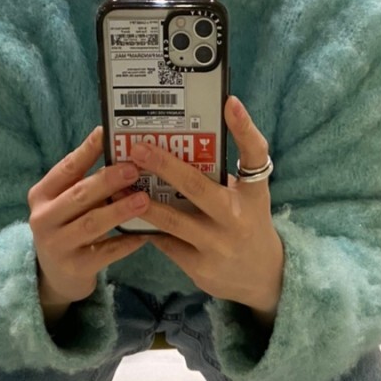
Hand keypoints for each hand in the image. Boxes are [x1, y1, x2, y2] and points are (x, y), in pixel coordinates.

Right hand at [28, 126, 151, 320]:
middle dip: (108, 181)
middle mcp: (43, 219)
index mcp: (41, 195)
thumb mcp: (66, 204)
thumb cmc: (68, 230)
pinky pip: (106, 252)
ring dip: (120, 210)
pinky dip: (127, 242)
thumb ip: (83, 181)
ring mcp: (58, 245)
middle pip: (79, 195)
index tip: (107, 134)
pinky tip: (145, 234)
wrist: (56, 278)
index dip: (86, 151)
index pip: (65, 169)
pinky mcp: (75, 267)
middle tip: (134, 170)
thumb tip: (116, 148)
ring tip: (144, 200)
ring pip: (92, 223)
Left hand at [125, 97, 284, 323]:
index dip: (244, 128)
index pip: (255, 156)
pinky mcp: (199, 267)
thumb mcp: (248, 198)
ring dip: (142, 201)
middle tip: (137, 148)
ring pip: (172, 220)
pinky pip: (166, 242)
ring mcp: (217, 245)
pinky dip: (147, 227)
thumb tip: (182, 146)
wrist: (261, 277)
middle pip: (196, 186)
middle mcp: (236, 219)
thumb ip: (222, 177)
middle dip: (164, 164)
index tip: (229, 103)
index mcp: (253, 194)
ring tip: (119, 186)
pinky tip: (127, 214)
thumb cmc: (248, 225)